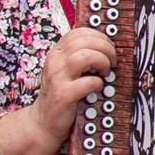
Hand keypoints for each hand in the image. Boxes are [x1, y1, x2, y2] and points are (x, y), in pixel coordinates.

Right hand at [0, 25, 117, 154]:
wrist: (42, 122)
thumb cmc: (61, 94)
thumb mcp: (67, 71)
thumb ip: (80, 57)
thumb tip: (108, 47)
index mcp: (57, 53)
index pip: (79, 32)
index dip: (99, 37)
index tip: (108, 48)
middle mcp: (55, 62)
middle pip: (85, 41)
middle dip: (106, 48)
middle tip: (112, 61)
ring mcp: (57, 78)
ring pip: (85, 56)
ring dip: (102, 62)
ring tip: (105, 72)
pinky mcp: (63, 95)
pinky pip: (87, 82)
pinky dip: (98, 83)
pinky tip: (97, 87)